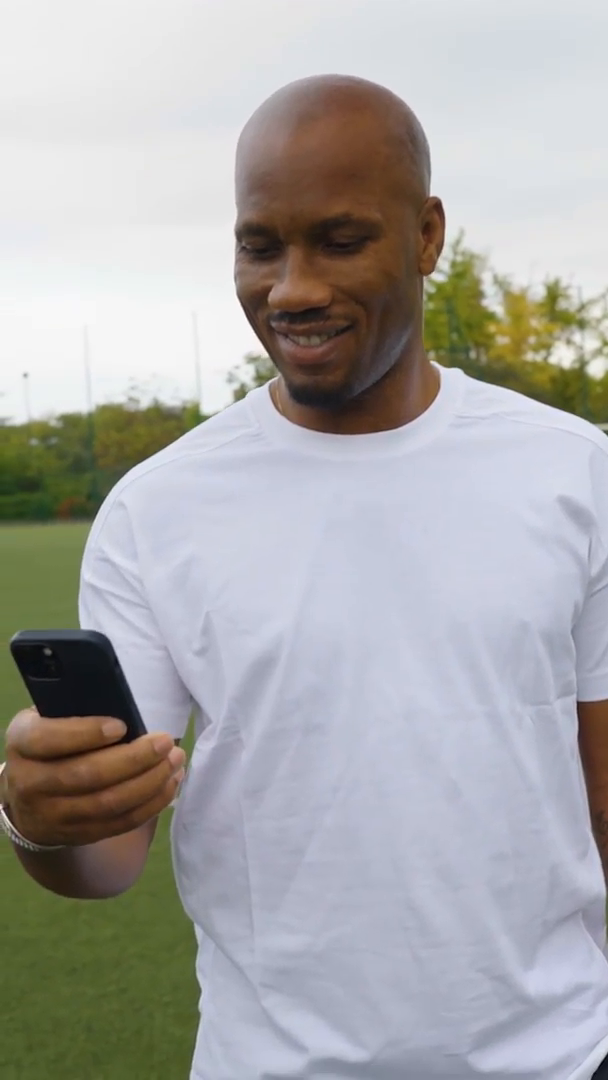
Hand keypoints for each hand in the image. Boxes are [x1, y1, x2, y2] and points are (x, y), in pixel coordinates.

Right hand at [2, 709, 185, 846]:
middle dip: (134, 759)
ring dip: (149, 783)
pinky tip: (170, 783)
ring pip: (107, 804)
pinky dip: (150, 805)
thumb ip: (76, 712)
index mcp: (22, 742)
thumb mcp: (49, 719)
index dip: (86, 733)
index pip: (48, 739)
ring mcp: (51, 815)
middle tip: (166, 742)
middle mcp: (29, 783)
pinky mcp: (76, 835)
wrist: (29, 793)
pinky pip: (119, 824)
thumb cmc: (52, 741)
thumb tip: (125, 705)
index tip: (121, 725)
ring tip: (175, 761)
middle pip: (87, 775)